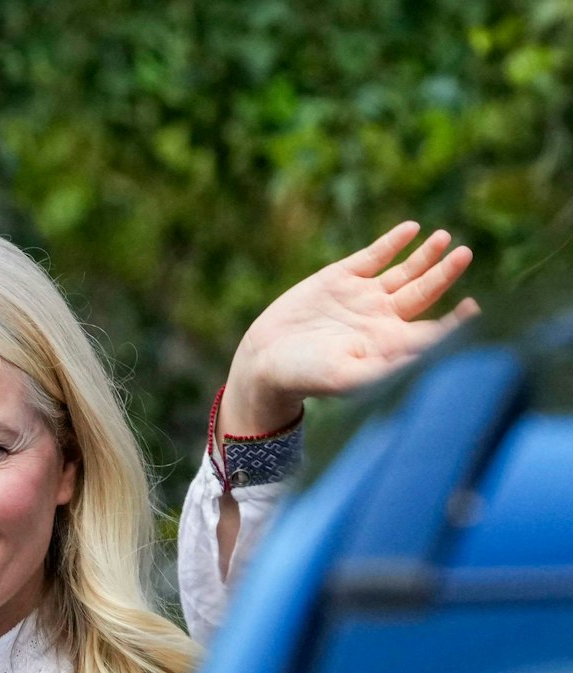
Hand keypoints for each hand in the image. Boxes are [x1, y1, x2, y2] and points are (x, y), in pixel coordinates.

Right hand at [223, 221, 479, 434]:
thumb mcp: (349, 377)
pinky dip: (392, 242)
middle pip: (425, 291)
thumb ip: (388, 367)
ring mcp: (362, 296)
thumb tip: (427, 356)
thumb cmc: (307, 377)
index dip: (457, 320)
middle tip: (465, 253)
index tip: (473, 307)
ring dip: (425, 255)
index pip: (435, 329)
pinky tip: (411, 228)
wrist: (265, 361)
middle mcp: (383, 317)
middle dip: (445, 272)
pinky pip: (372, 256)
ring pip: (404, 271)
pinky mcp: (339, 278)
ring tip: (444, 238)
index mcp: (392, 343)